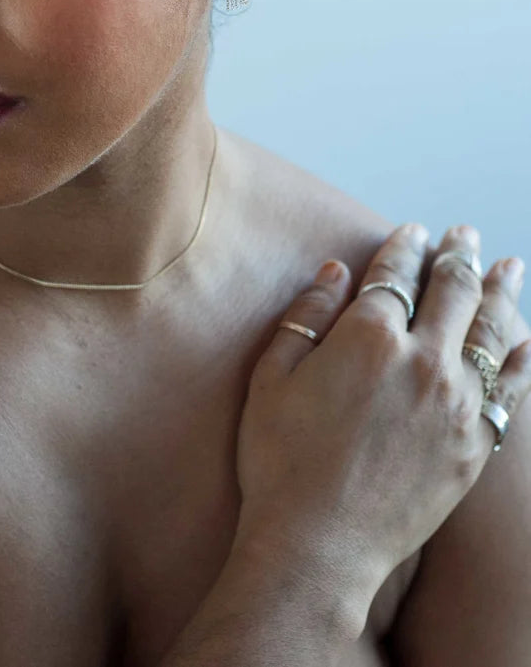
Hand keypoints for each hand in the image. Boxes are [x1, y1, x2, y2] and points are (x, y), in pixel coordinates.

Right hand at [231, 223, 530, 599]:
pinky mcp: (475, 445)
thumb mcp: (271, 378)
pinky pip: (510, 388)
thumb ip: (306, 316)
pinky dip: (520, 357)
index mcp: (368, 336)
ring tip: (510, 266)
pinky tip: (525, 338)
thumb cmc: (281, 461)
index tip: (413, 231)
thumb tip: (335, 272)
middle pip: (452, 290)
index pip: (396, 272)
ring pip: (491, 330)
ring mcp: (455, 404)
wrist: (318, 545)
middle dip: (459, 254)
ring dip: (501, 291)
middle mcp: (422, 360)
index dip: (404, 246)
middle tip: (466, 234)